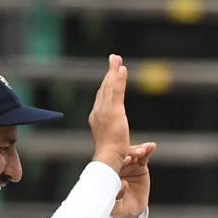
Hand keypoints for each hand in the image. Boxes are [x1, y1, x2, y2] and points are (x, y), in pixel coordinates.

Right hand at [88, 54, 131, 168]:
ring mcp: (104, 110)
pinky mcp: (113, 111)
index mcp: (96, 118)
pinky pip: (116, 91)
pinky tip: (122, 68)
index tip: (111, 73)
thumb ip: (112, 134)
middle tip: (114, 58)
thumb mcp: (110, 142)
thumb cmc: (110, 156)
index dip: (106, 84)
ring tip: (117, 58)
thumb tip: (115, 134)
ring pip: (109, 86)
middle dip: (109, 72)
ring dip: (113, 70)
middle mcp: (98, 111)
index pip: (101, 97)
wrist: (107, 159)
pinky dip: (118, 78)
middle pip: (104, 88)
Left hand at [111, 141, 155, 217]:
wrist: (131, 211)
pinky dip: (147, 150)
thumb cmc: (119, 208)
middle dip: (129, 154)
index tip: (126, 160)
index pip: (112, 165)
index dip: (119, 161)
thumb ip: (117, 197)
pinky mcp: (139, 166)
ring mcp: (129, 166)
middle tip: (135, 155)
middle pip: (122, 157)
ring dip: (138, 150)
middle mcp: (118, 167)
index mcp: (108, 175)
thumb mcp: (116, 207)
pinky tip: (152, 146)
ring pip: (133, 154)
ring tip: (144, 150)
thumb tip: (123, 184)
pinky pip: (143, 157)